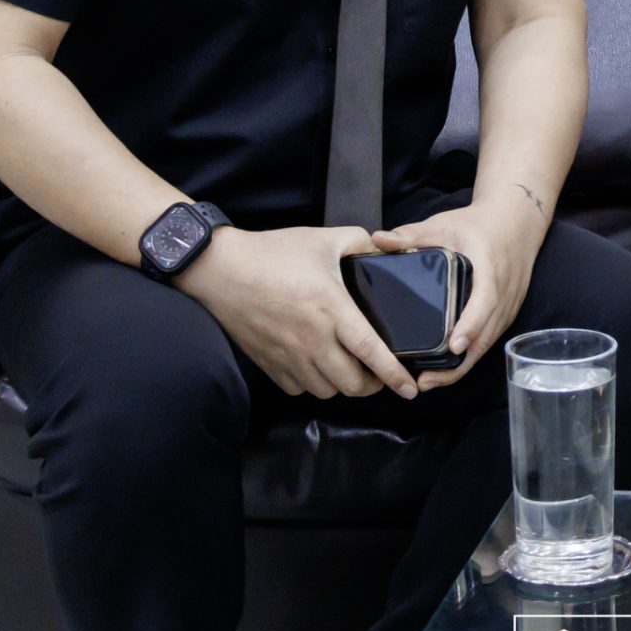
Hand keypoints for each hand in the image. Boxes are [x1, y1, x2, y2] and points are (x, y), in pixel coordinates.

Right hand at [174, 225, 416, 398]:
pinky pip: (299, 389)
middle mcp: (312, 339)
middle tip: (379, 373)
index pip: (371, 351)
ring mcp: (288, 356)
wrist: (220, 269)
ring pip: (326, 391)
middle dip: (372, 384)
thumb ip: (360, 242)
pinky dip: (313, 384)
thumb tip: (384, 250)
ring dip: (343, 385)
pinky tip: (318, 367)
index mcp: (332, 309)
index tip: (410, 389)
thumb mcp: (323, 238)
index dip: (394, 375)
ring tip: (349, 369)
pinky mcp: (268, 363)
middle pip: (351, 383)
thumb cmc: (272, 253)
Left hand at [370, 193, 549, 388]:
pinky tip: (446, 367)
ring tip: (429, 381)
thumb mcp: (444, 224)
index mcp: (490, 271)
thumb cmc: (478, 224)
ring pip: (487, 344)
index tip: (453, 346)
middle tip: (425, 381)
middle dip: (457, 363)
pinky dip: (469, 356)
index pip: (484, 303)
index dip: (470, 326)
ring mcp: (508, 307)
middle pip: (485, 336)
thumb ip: (410, 233)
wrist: (516, 221)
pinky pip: (489, 340)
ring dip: (461, 366)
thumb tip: (376, 240)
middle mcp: (504, 295)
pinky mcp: (506, 314)